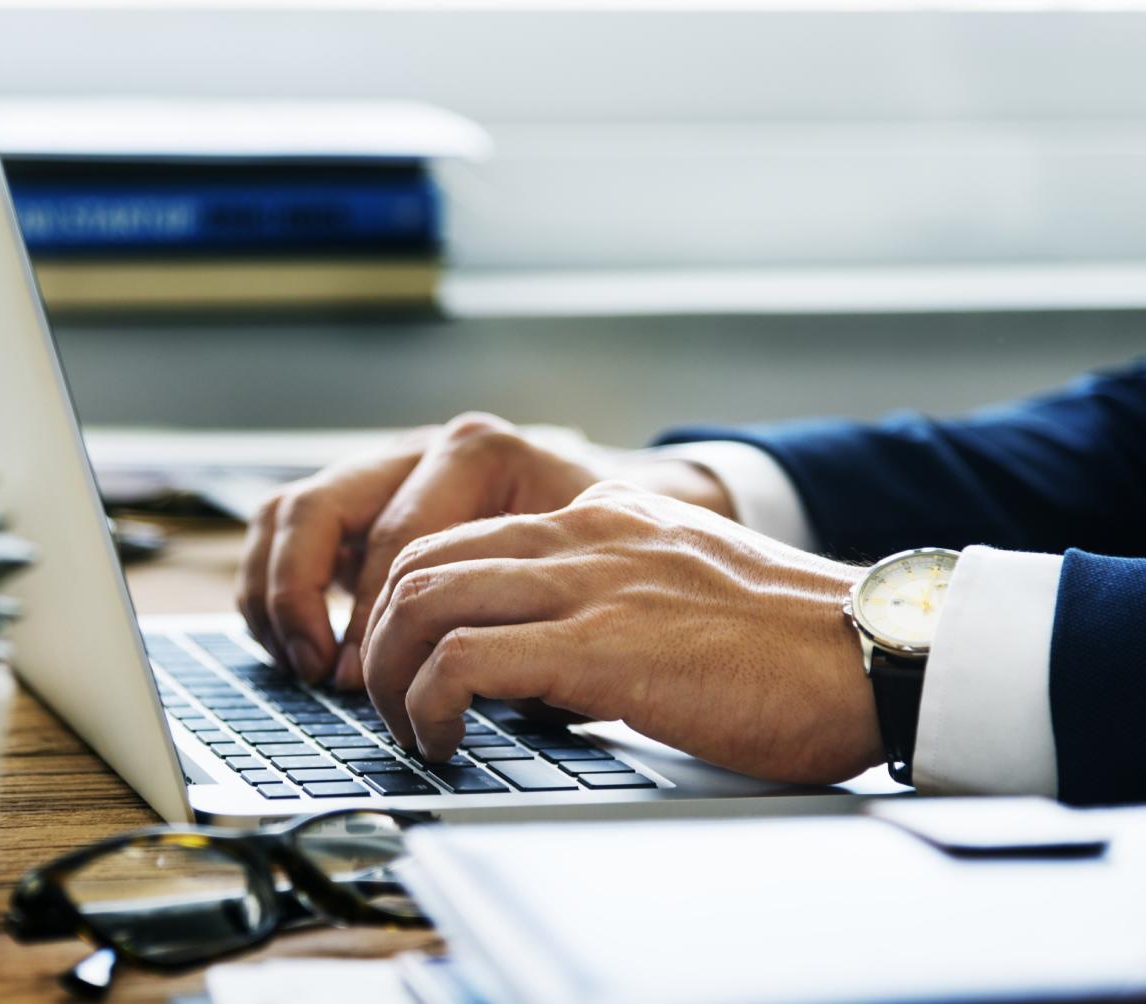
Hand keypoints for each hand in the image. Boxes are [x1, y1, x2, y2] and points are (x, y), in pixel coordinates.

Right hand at [238, 414, 603, 685]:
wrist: (627, 516)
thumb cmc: (608, 554)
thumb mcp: (583, 581)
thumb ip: (516, 620)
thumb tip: (445, 682)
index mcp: (479, 455)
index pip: (396, 537)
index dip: (369, 618)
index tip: (364, 682)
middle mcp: (422, 452)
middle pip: (318, 507)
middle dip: (299, 597)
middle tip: (318, 670)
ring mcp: (385, 472)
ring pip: (288, 511)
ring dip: (273, 592)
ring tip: (299, 664)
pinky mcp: (362, 504)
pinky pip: (285, 529)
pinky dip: (272, 587)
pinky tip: (296, 648)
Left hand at [360, 481, 884, 784]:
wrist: (877, 650)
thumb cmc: (796, 643)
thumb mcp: (684, 592)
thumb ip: (613, 600)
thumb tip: (547, 665)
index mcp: (604, 515)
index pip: (460, 539)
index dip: (410, 606)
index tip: (409, 663)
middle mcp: (585, 532)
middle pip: (420, 562)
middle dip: (379, 638)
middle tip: (389, 700)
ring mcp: (591, 581)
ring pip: (423, 599)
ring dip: (390, 672)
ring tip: (409, 726)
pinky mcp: (601, 644)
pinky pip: (465, 660)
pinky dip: (429, 703)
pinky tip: (444, 739)